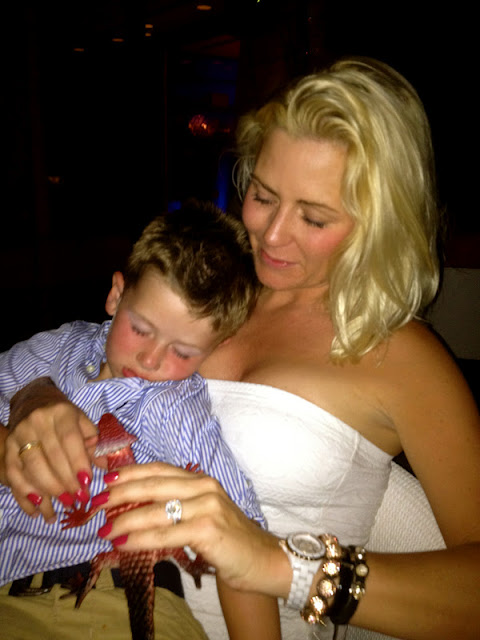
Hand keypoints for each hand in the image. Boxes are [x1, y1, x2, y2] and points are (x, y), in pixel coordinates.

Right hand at [5, 380, 103, 521]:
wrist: (34, 402)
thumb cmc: (65, 417)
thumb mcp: (83, 423)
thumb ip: (95, 444)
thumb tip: (108, 466)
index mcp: (61, 412)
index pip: (69, 439)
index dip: (78, 463)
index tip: (88, 482)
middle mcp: (37, 422)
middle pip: (51, 457)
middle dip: (66, 482)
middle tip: (78, 499)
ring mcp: (19, 435)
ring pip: (32, 469)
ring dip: (48, 492)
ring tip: (64, 505)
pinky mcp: (7, 449)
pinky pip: (14, 477)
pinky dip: (25, 497)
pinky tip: (38, 510)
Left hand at [94, 462, 290, 595]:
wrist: (263, 559)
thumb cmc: (229, 539)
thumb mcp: (203, 513)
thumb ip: (177, 505)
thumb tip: (136, 509)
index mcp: (200, 479)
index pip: (159, 470)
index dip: (130, 473)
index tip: (106, 480)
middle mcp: (204, 486)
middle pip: (153, 485)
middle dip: (120, 493)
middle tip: (96, 504)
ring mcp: (207, 505)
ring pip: (155, 510)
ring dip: (124, 520)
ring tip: (104, 529)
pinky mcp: (207, 528)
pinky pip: (164, 533)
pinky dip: (140, 539)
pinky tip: (123, 544)